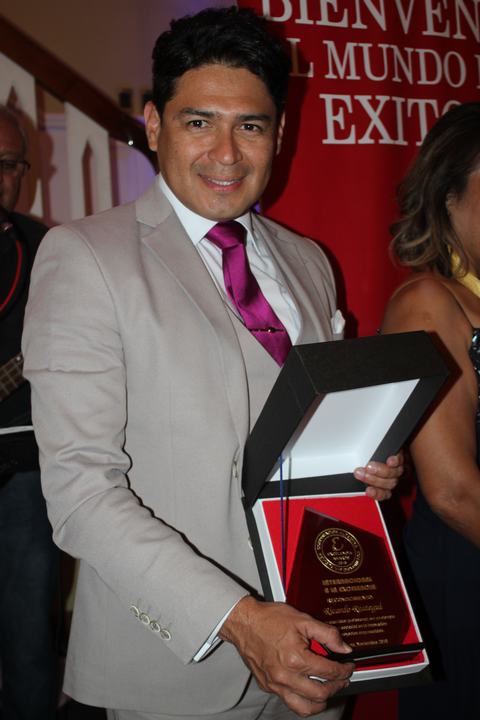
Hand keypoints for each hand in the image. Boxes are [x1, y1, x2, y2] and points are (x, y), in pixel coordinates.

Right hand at [219, 596, 352, 716]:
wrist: (244, 622)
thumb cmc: (269, 619)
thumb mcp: (302, 620)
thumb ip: (327, 634)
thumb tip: (343, 648)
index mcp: (296, 658)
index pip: (329, 672)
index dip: (343, 670)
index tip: (347, 667)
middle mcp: (285, 676)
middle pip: (320, 694)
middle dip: (336, 687)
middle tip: (341, 679)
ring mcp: (275, 684)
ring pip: (304, 707)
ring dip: (320, 702)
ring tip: (327, 691)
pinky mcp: (267, 686)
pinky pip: (288, 702)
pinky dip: (302, 700)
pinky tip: (306, 689)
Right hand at [353, 451, 403, 499]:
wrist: (385, 449)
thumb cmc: (371, 462)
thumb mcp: (362, 472)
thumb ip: (359, 477)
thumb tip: (341, 480)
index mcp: (384, 486)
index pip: (383, 494)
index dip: (376, 493)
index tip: (368, 490)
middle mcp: (392, 478)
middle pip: (388, 483)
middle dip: (373, 479)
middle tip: (360, 473)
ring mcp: (397, 468)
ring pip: (393, 474)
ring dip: (380, 470)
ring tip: (369, 465)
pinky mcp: (400, 456)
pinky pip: (400, 460)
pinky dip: (395, 461)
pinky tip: (389, 460)